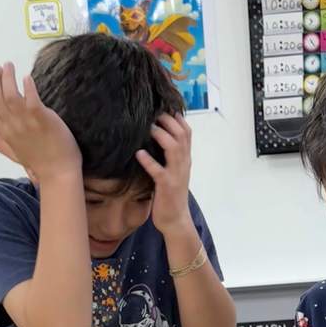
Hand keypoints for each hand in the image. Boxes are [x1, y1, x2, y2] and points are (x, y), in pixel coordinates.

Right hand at [0, 63, 80, 181]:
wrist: (59, 173)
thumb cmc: (39, 163)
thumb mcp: (14, 153)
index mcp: (5, 133)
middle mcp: (12, 126)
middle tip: (0, 67)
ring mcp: (26, 123)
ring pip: (9, 94)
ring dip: (7, 77)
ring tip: (10, 66)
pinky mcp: (42, 119)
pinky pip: (31, 99)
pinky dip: (27, 86)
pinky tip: (27, 78)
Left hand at [135, 113, 191, 234]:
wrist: (175, 220)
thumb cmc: (170, 195)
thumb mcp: (173, 171)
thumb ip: (169, 155)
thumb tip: (156, 137)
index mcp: (185, 159)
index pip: (187, 132)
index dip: (177, 117)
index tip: (163, 106)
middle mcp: (183, 163)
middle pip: (182, 135)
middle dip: (169, 121)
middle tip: (154, 112)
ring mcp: (176, 174)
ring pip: (174, 148)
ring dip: (161, 135)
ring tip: (149, 127)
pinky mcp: (166, 186)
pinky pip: (158, 171)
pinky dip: (149, 161)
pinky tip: (139, 154)